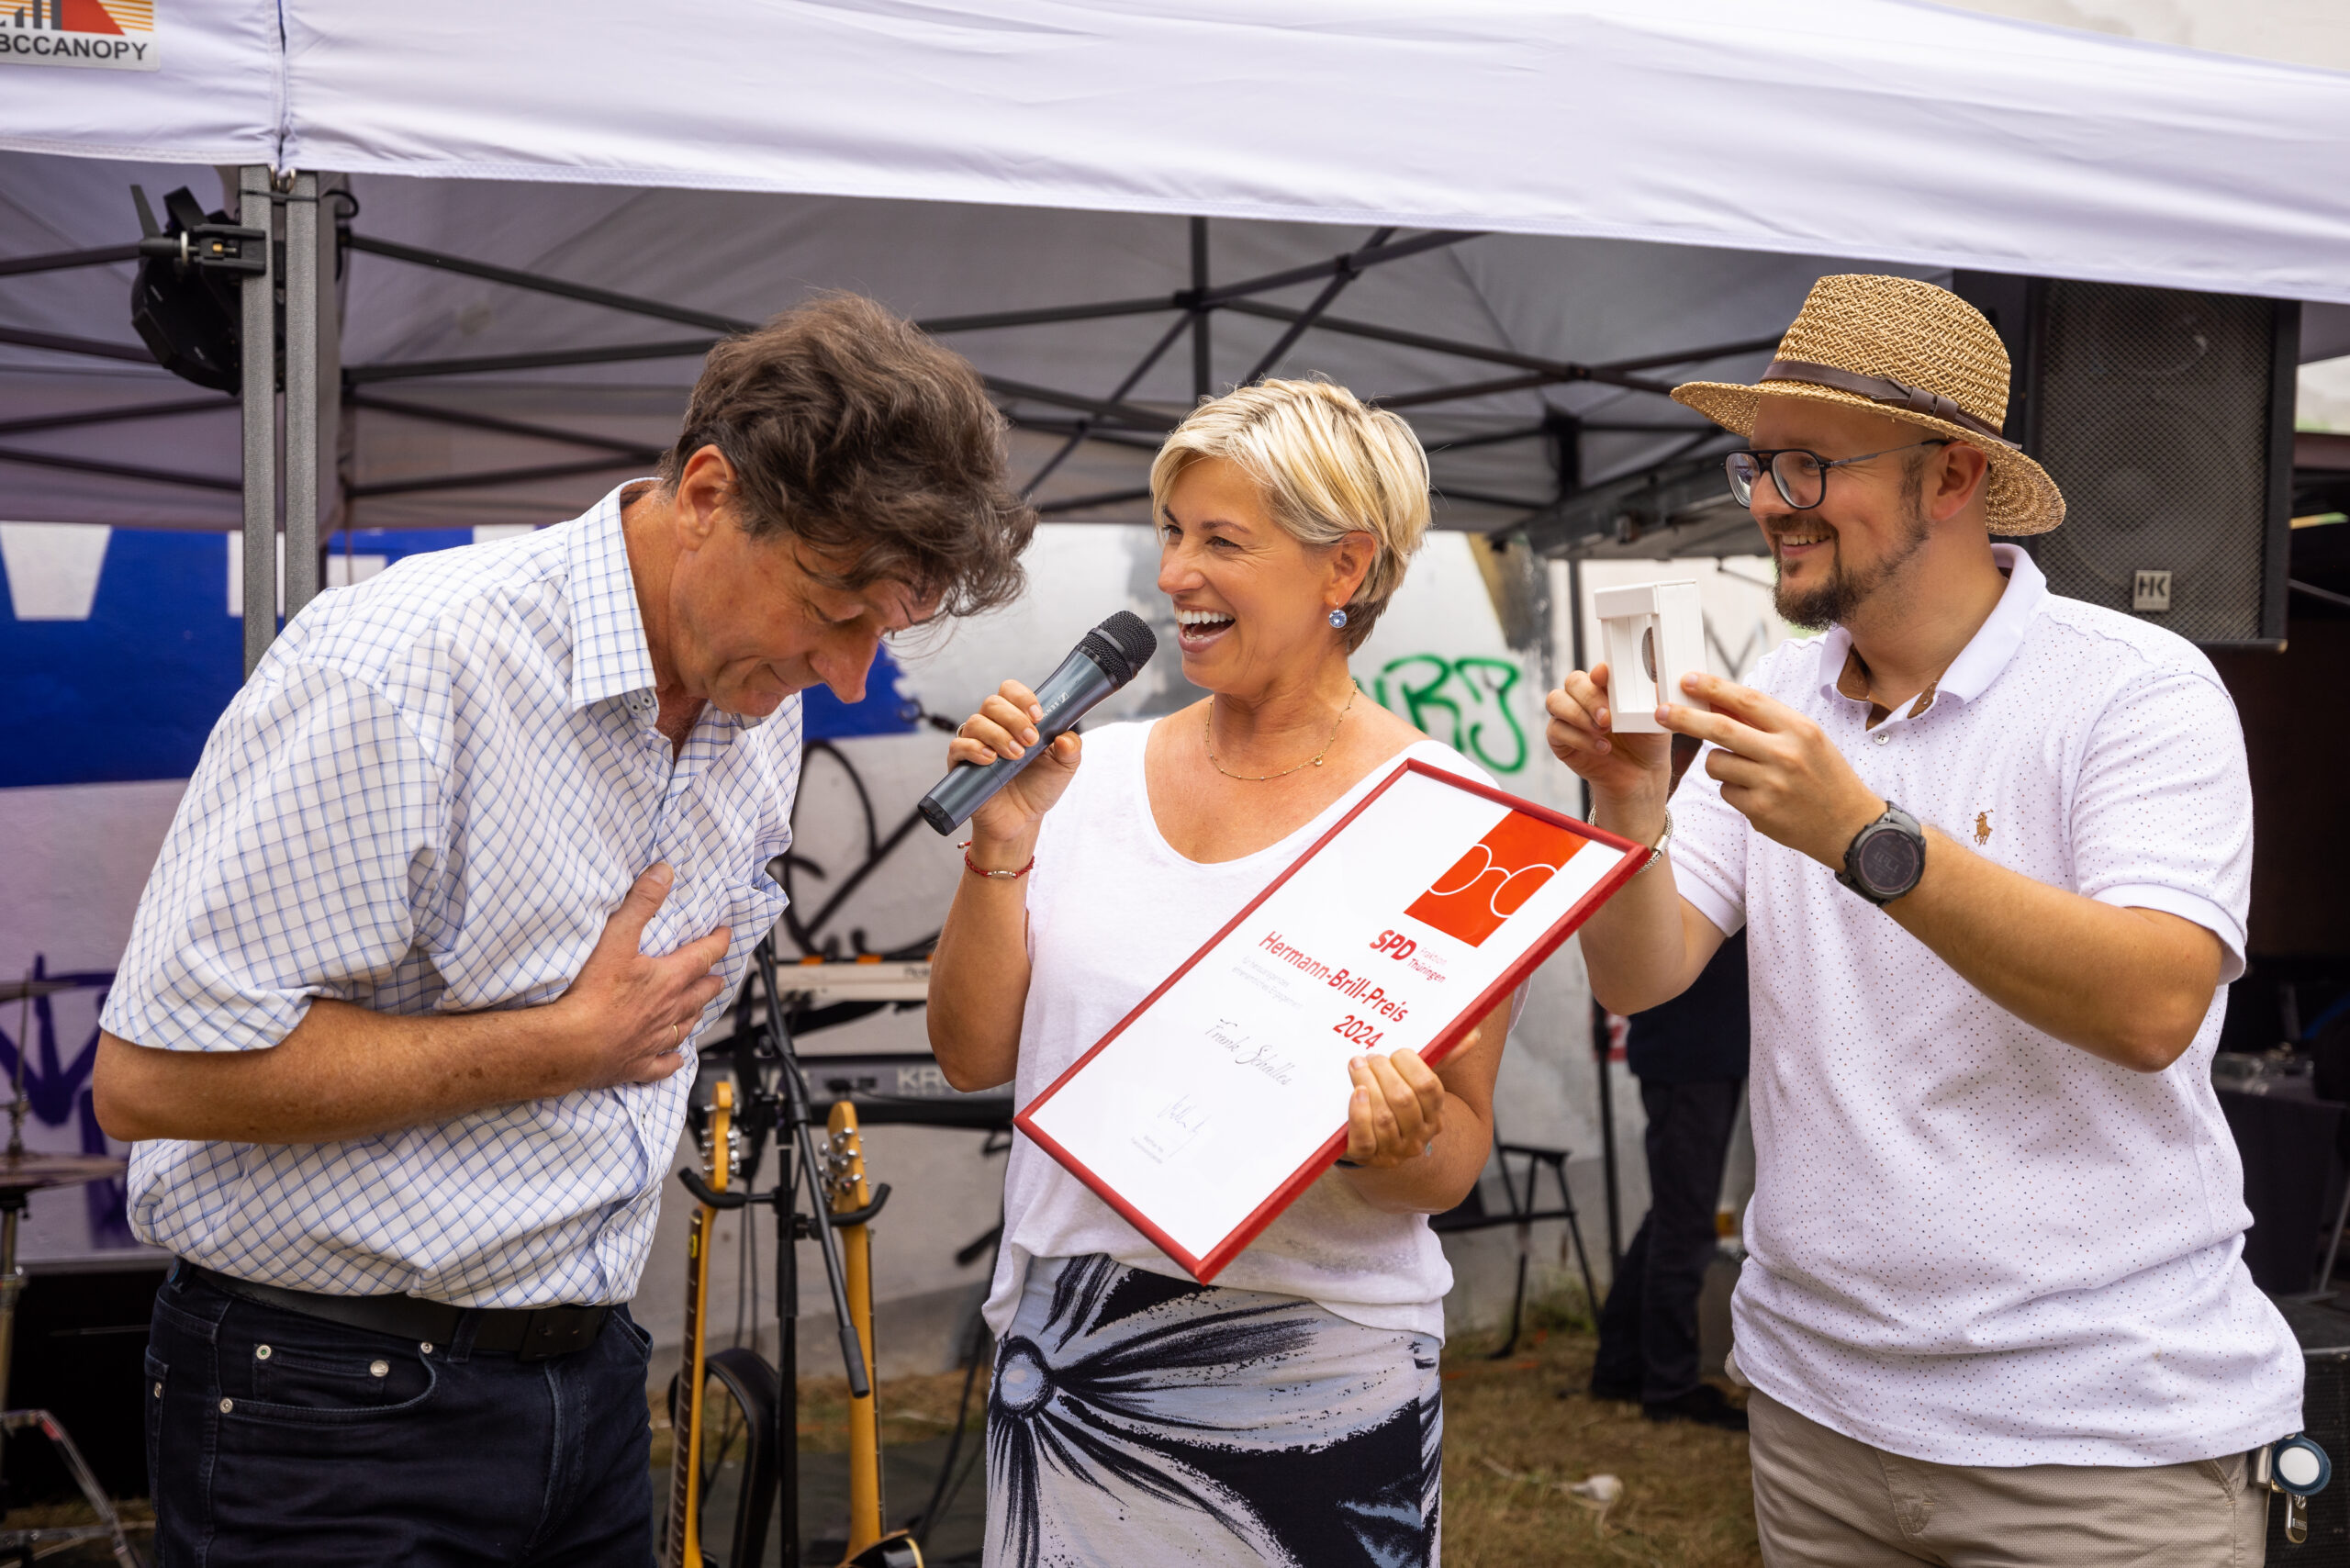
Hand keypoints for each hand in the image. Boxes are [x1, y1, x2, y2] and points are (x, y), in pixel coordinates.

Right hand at [551, 863, 731, 1089]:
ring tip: (700, 1009)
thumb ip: (641, 903)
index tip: (726, 935)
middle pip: (700, 993)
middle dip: (711, 981)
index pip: (703, 956)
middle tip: (718, 976)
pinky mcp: (637, 1065)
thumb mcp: (617, 938)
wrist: (571, 1045)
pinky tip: (676, 1060)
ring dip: (696, 1015)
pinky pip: (663, 1065)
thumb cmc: (592, 994)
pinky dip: (672, 1061)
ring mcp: (655, 1040)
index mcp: (668, 980)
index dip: (717, 943)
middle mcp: (669, 1011)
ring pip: (686, 1027)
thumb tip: (663, 873)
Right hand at [947, 680, 1082, 853]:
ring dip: (998, 735)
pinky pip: (958, 746)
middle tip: (1030, 741)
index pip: (1010, 691)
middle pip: (993, 703)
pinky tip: (990, 760)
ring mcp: (975, 743)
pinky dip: (974, 749)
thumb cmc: (1039, 788)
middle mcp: (993, 726)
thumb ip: (1071, 749)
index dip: (1022, 697)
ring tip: (1016, 756)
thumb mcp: (1064, 767)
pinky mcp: (960, 763)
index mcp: (1016, 719)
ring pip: (976, 722)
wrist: (1021, 820)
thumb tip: (1065, 738)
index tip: (1038, 716)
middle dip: (1014, 718)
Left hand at [1342, 1049, 1447, 1168]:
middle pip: (1403, 1100)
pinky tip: (1356, 1093)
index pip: (1429, 1087)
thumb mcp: (1417, 1085)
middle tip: (1371, 1057)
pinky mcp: (1367, 1157)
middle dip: (1384, 1072)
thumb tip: (1473, 1033)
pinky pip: (1365, 1138)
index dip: (1410, 1065)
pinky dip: (1359, 1113)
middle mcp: (1418, 1137)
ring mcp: (1393, 1150)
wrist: (1372, 1142)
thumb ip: (1442, 1060)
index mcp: (1435, 1117)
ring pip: (1383, 1117)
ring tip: (1356, 1066)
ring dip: (1367, 1084)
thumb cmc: (1395, 1104)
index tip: (1395, 1053)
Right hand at [1544, 663, 1670, 832]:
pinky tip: (1601, 748)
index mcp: (1608, 686)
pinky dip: (1578, 738)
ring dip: (1578, 715)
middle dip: (1590, 698)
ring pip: (1556, 700)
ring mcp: (1569, 716)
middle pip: (1573, 682)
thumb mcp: (1657, 718)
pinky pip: (1556, 730)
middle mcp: (1584, 697)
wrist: (1640, 775)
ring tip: (1603, 731)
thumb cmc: (1647, 741)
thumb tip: (1656, 679)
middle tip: (1607, 718)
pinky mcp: (1559, 738)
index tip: (1604, 678)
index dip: (1598, 672)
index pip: (1596, 671)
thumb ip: (1652, 697)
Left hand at [1663, 672, 1884, 866]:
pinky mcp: (1760, 811)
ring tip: (1745, 770)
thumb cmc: (1825, 776)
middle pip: (1720, 729)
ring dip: (1718, 762)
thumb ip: (1765, 722)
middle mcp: (1785, 754)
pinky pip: (1725, 790)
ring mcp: (1771, 784)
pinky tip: (1758, 794)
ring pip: (1716, 763)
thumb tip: (1718, 701)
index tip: (1687, 680)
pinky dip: (1732, 789)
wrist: (1851, 826)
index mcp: (1799, 729)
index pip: (1747, 700)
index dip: (1713, 688)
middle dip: (1685, 718)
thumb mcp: (1806, 740)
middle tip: (1662, 711)